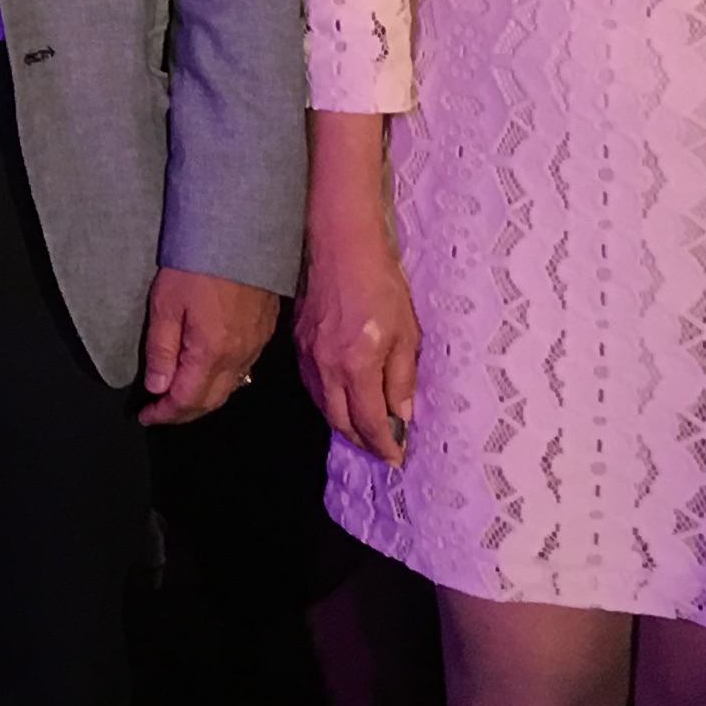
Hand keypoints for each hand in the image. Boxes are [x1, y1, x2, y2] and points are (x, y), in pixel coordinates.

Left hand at [139, 267, 279, 426]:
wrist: (241, 232)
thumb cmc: (197, 264)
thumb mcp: (166, 305)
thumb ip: (161, 350)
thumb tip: (157, 388)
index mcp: (212, 353)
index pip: (187, 400)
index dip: (165, 414)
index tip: (146, 415)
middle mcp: (240, 356)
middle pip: (212, 401)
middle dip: (183, 413)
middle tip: (160, 411)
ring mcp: (256, 344)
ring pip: (230, 388)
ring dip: (204, 398)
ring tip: (179, 396)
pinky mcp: (265, 331)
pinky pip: (244, 369)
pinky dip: (222, 381)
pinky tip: (207, 373)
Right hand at [296, 228, 420, 466]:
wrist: (341, 248)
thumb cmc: (380, 285)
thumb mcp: (407, 334)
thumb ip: (402, 378)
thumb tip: (401, 415)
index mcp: (356, 366)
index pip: (369, 421)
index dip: (384, 445)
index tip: (397, 457)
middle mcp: (326, 368)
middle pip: (340, 421)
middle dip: (361, 441)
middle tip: (382, 449)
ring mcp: (308, 356)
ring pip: (322, 405)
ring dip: (343, 424)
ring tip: (364, 431)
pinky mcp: (299, 343)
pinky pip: (311, 385)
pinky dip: (328, 401)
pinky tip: (341, 399)